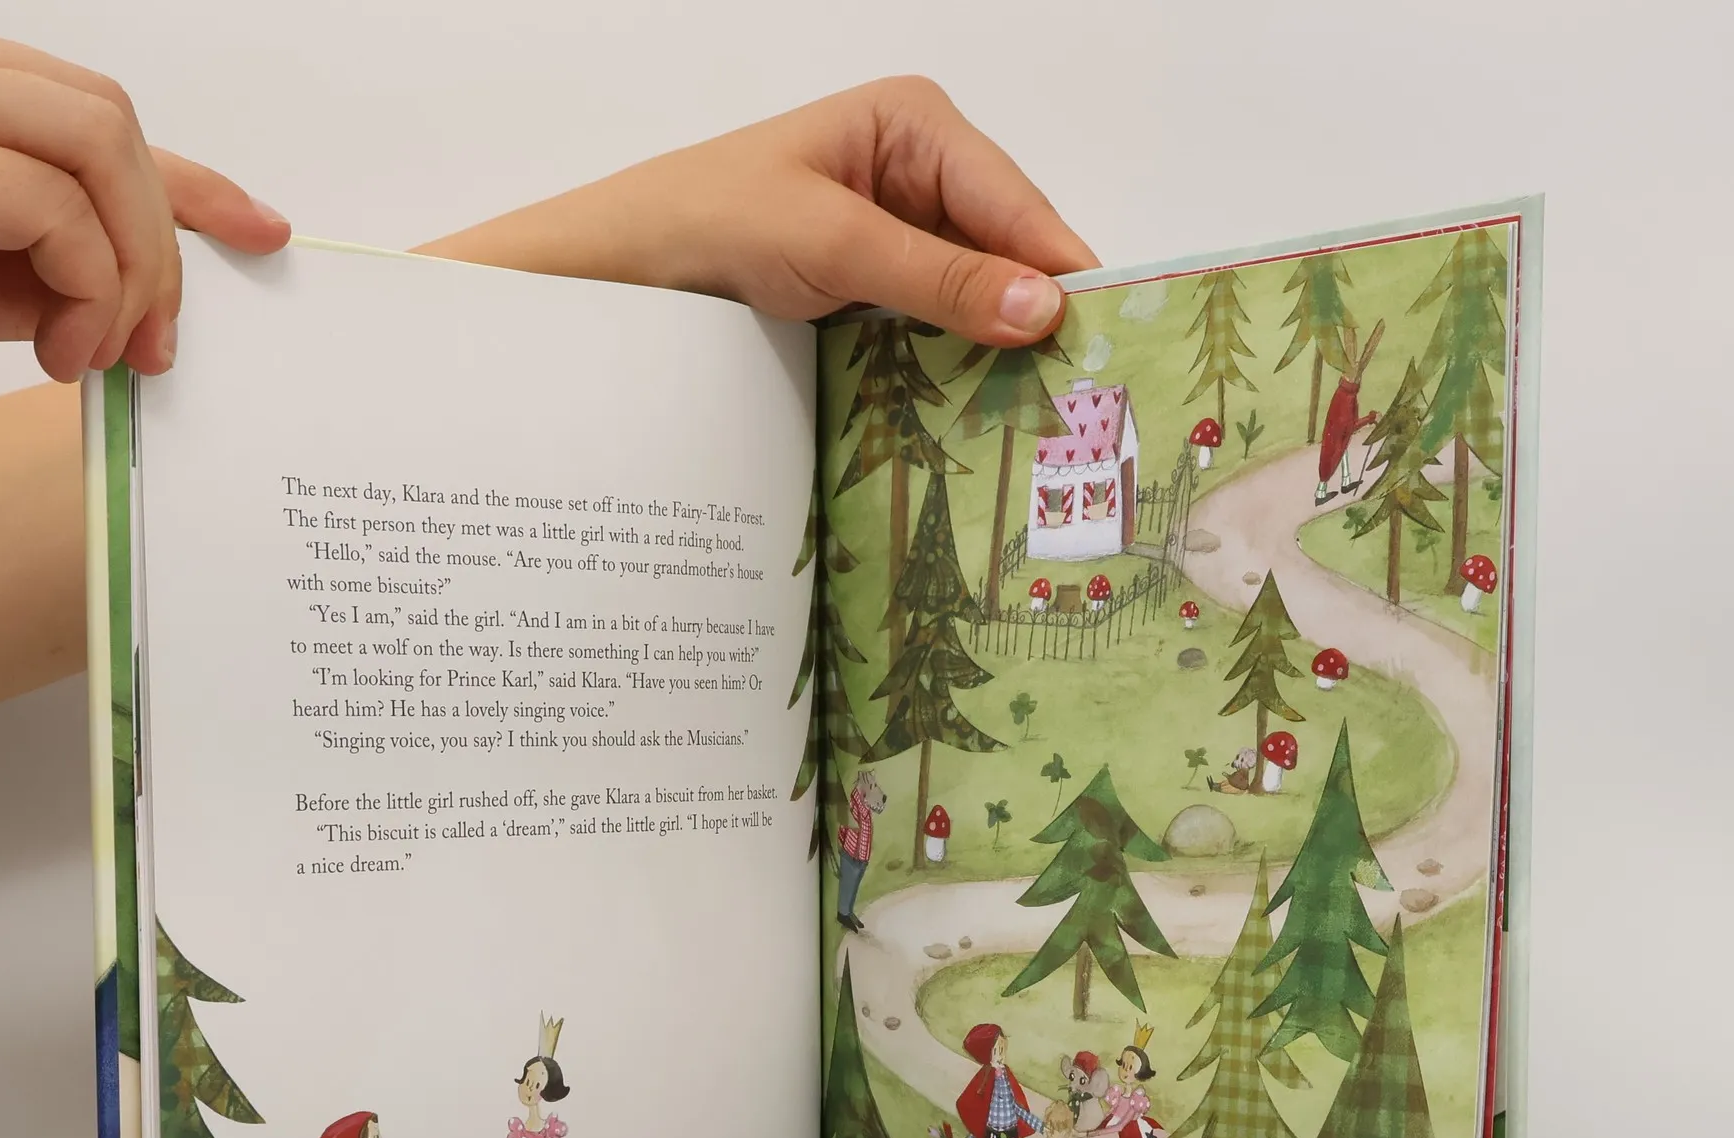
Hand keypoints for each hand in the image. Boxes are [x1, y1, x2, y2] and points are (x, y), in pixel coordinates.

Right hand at [0, 5, 288, 377]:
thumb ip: (10, 271)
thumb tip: (109, 296)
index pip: (77, 103)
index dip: (182, 172)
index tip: (254, 226)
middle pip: (105, 117)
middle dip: (164, 236)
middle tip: (151, 343)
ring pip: (95, 144)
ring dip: (131, 265)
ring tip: (100, 351)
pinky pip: (47, 206)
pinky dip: (87, 287)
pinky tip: (61, 351)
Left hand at [425, 76, 1097, 346]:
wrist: (619, 272)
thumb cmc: (711, 224)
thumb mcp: (834, 245)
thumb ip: (940, 279)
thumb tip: (1048, 308)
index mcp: (917, 124)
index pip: (1016, 204)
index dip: (1065, 272)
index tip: (1114, 340)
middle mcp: (919, 173)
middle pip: (1006, 252)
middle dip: (1038, 317)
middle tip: (1090, 397)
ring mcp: (897, 235)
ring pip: (976, 298)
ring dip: (1001, 352)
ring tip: (1053, 417)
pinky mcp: (873, 291)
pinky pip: (935, 328)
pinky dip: (957, 366)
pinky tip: (985, 411)